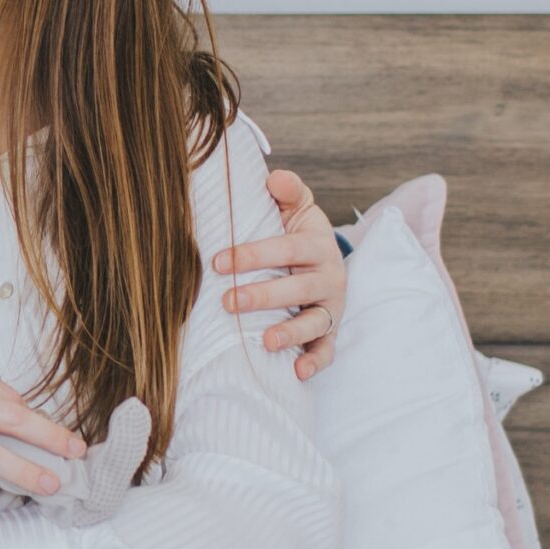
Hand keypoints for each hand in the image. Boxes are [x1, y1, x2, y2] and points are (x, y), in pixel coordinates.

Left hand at [213, 167, 346, 381]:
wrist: (325, 257)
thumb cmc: (298, 232)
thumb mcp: (297, 208)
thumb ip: (287, 191)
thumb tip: (274, 176)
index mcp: (316, 243)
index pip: (286, 248)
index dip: (254, 254)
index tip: (218, 262)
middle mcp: (328, 275)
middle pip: (299, 287)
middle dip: (263, 296)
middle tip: (228, 301)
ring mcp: (331, 305)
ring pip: (315, 321)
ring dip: (291, 332)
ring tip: (265, 340)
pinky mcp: (331, 330)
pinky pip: (327, 349)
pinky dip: (316, 361)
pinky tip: (297, 371)